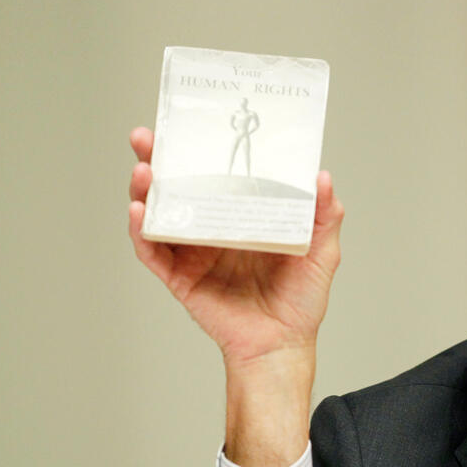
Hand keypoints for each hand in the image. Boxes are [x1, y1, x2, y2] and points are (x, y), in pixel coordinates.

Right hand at [127, 127, 344, 366]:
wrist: (283, 344)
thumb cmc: (301, 300)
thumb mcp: (322, 251)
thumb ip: (326, 215)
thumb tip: (321, 176)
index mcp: (241, 215)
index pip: (214, 173)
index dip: (198, 149)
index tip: (188, 122)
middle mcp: (212, 228)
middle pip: (176, 186)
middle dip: (156, 159)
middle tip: (145, 136)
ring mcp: (192, 252)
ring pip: (158, 213)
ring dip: (144, 189)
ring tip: (144, 171)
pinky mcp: (179, 277)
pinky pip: (153, 252)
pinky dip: (143, 232)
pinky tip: (141, 212)